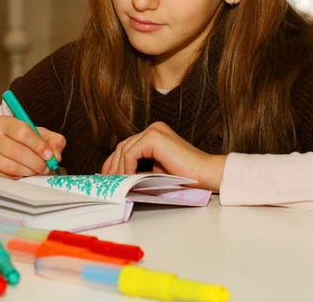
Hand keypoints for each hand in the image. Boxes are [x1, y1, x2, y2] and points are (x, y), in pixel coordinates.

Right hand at [0, 116, 65, 178]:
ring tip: (37, 171)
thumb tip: (56, 155)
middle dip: (36, 162)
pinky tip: (23, 175)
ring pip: (11, 167)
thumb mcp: (36, 135)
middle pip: (17, 151)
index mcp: (3, 122)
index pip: (22, 132)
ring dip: (29, 172)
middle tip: (45, 168)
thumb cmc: (18, 141)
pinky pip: (4, 178)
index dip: (39, 145)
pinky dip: (18, 178)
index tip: (50, 156)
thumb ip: (52, 140)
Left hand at [101, 121, 225, 191]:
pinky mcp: (154, 137)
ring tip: (117, 184)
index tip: (108, 176)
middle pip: (123, 146)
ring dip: (119, 169)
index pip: (128, 146)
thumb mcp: (156, 171)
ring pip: (125, 150)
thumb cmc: (186, 176)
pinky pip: (131, 153)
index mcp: (155, 134)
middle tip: (107, 181)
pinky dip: (127, 167)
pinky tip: (128, 179)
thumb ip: (140, 168)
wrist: (206, 174)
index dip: (114, 161)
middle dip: (112, 165)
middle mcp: (153, 129)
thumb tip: (120, 177)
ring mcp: (154, 131)